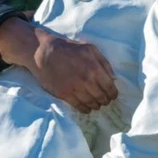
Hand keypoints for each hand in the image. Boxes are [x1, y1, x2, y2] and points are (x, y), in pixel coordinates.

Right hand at [0, 17, 118, 112]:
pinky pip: (78, 106)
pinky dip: (85, 109)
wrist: (44, 52)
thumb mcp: (90, 49)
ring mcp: (75, 89)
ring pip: (91, 103)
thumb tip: (114, 79)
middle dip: (105, 101)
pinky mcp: (64, 94)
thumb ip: (104, 63)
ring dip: (95, 106)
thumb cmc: (69, 48)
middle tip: (105, 101)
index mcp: (95, 69)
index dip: (113, 94)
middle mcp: (86, 81)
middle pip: (101, 98)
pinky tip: (87, 108)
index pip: (110, 88)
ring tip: (96, 105)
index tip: (112, 96)